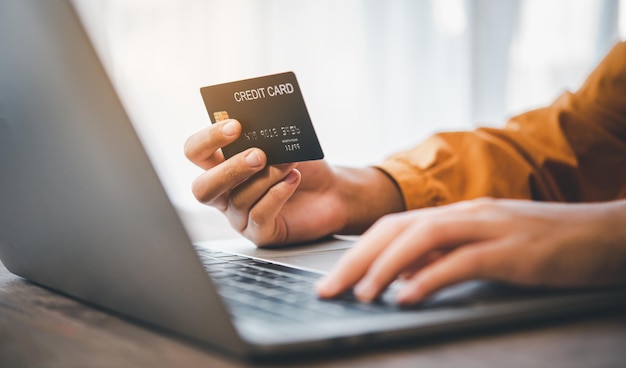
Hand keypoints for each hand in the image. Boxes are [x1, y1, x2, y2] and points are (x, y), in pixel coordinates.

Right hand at [184, 119, 403, 245]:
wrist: (332, 191)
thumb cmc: (303, 165)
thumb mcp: (282, 145)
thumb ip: (265, 137)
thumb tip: (259, 126)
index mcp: (220, 165)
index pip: (195, 151)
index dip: (209, 139)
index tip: (235, 125)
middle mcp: (224, 193)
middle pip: (203, 188)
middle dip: (230, 169)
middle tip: (259, 154)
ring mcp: (239, 216)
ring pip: (239, 199)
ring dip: (266, 178)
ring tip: (289, 164)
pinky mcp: (260, 233)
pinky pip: (259, 216)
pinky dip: (277, 195)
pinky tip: (293, 179)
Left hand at [316, 198, 625, 304]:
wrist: (604, 235)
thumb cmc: (545, 244)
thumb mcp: (486, 248)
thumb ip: (445, 258)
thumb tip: (403, 278)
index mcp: (457, 214)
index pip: (394, 226)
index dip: (358, 251)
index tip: (333, 277)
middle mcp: (467, 214)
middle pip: (397, 229)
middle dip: (356, 259)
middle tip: (329, 289)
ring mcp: (490, 228)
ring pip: (423, 239)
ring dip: (385, 267)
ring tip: (361, 294)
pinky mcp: (513, 251)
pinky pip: (462, 262)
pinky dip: (430, 278)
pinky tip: (408, 296)